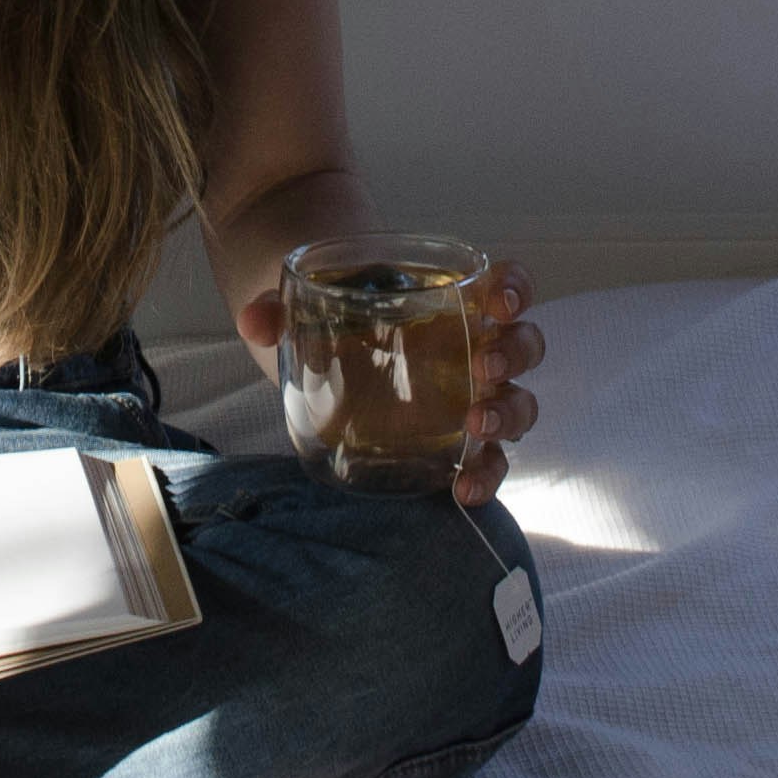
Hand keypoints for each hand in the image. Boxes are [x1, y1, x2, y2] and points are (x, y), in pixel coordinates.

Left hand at [238, 261, 542, 507]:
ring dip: (509, 414)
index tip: (496, 301)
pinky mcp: (450, 440)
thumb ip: (277, 308)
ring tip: (478, 427)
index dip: (516, 289)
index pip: (508, 286)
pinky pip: (485, 458)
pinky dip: (484, 475)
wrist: (320, 349)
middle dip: (512, 356)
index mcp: (454, 299)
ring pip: (517, 403)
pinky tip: (463, 491)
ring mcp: (468, 396)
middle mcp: (474, 346)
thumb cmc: (328, 312)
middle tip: (483, 368)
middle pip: (522, 346)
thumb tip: (254, 322)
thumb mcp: (303, 301)